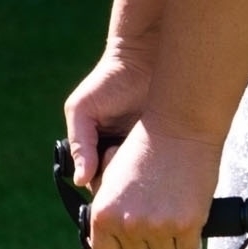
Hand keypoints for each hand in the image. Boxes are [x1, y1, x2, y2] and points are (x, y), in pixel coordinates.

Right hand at [64, 43, 156, 191]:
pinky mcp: (168, 147)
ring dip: (146, 184)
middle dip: (127, 191)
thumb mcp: (83, 110)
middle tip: (132, 174)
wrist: (145, 57)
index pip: (100, 185)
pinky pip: (166, 169)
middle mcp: (122, 156)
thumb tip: (80, 180)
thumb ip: (80, 144)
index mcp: (98, 151)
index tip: (112, 182)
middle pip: (123, 189)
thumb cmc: (108, 81)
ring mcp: (146, 153)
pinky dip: (164, 173)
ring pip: (145, 184)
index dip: (105, 190)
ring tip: (149, 165)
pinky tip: (165, 163)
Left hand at [87, 122, 221, 248]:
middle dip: (147, 246)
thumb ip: (106, 211)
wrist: (180, 128)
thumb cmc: (145, 148)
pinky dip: (190, 240)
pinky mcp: (188, 225)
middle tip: (155, 224)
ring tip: (172, 217)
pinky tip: (189, 220)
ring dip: (170, 243)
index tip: (128, 248)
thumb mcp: (112, 178)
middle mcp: (128, 224)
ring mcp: (158, 227)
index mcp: (103, 215)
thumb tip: (104, 239)